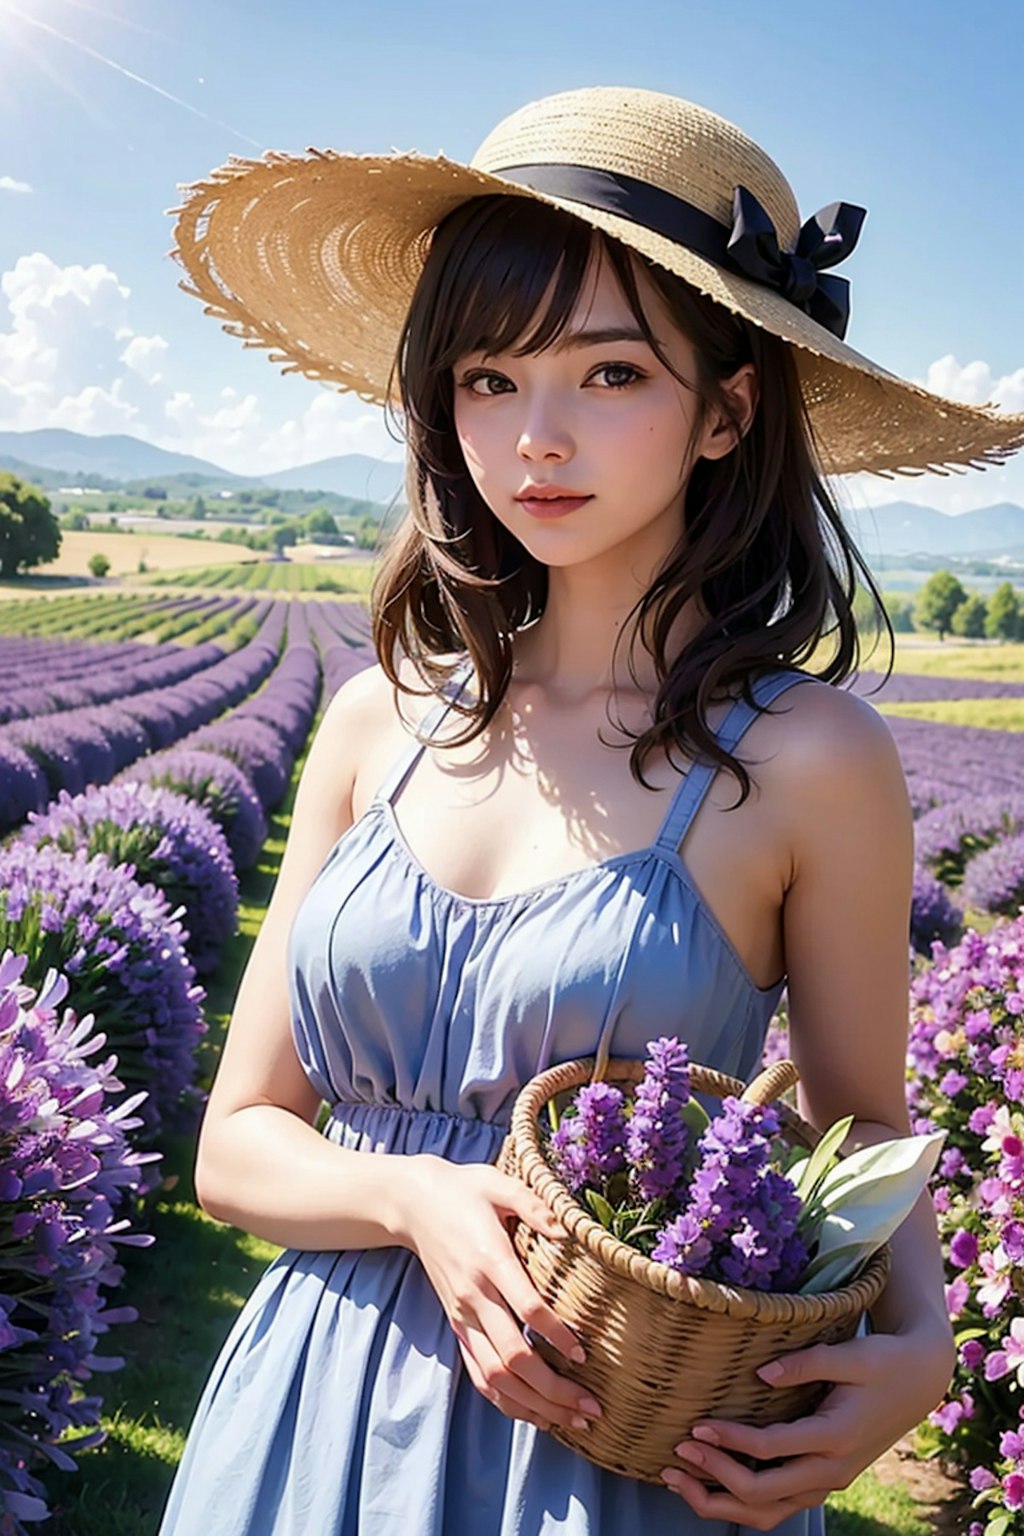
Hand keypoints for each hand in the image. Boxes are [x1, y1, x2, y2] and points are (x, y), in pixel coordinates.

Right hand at [399, 1154, 601, 1433]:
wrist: (412, 1203)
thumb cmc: (464, 1190)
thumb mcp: (500, 1184)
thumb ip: (536, 1206)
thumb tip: (571, 1231)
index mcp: (490, 1260)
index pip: (526, 1309)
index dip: (556, 1335)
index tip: (583, 1354)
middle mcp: (474, 1296)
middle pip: (513, 1357)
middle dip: (553, 1389)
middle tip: (591, 1407)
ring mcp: (462, 1316)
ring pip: (495, 1377)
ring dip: (534, 1405)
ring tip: (572, 1421)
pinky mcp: (456, 1326)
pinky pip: (479, 1375)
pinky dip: (506, 1401)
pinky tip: (536, 1414)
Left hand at [661, 1327, 954, 1531]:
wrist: (919, 1382)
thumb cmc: (882, 1361)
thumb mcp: (849, 1353)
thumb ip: (806, 1362)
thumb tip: (759, 1371)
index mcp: (837, 1436)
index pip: (772, 1449)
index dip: (730, 1441)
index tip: (695, 1426)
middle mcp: (832, 1469)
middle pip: (763, 1493)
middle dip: (714, 1478)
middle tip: (676, 1454)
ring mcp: (829, 1481)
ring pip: (768, 1512)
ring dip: (720, 1502)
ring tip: (677, 1480)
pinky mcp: (824, 1480)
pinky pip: (778, 1507)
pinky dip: (741, 1504)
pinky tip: (710, 1487)